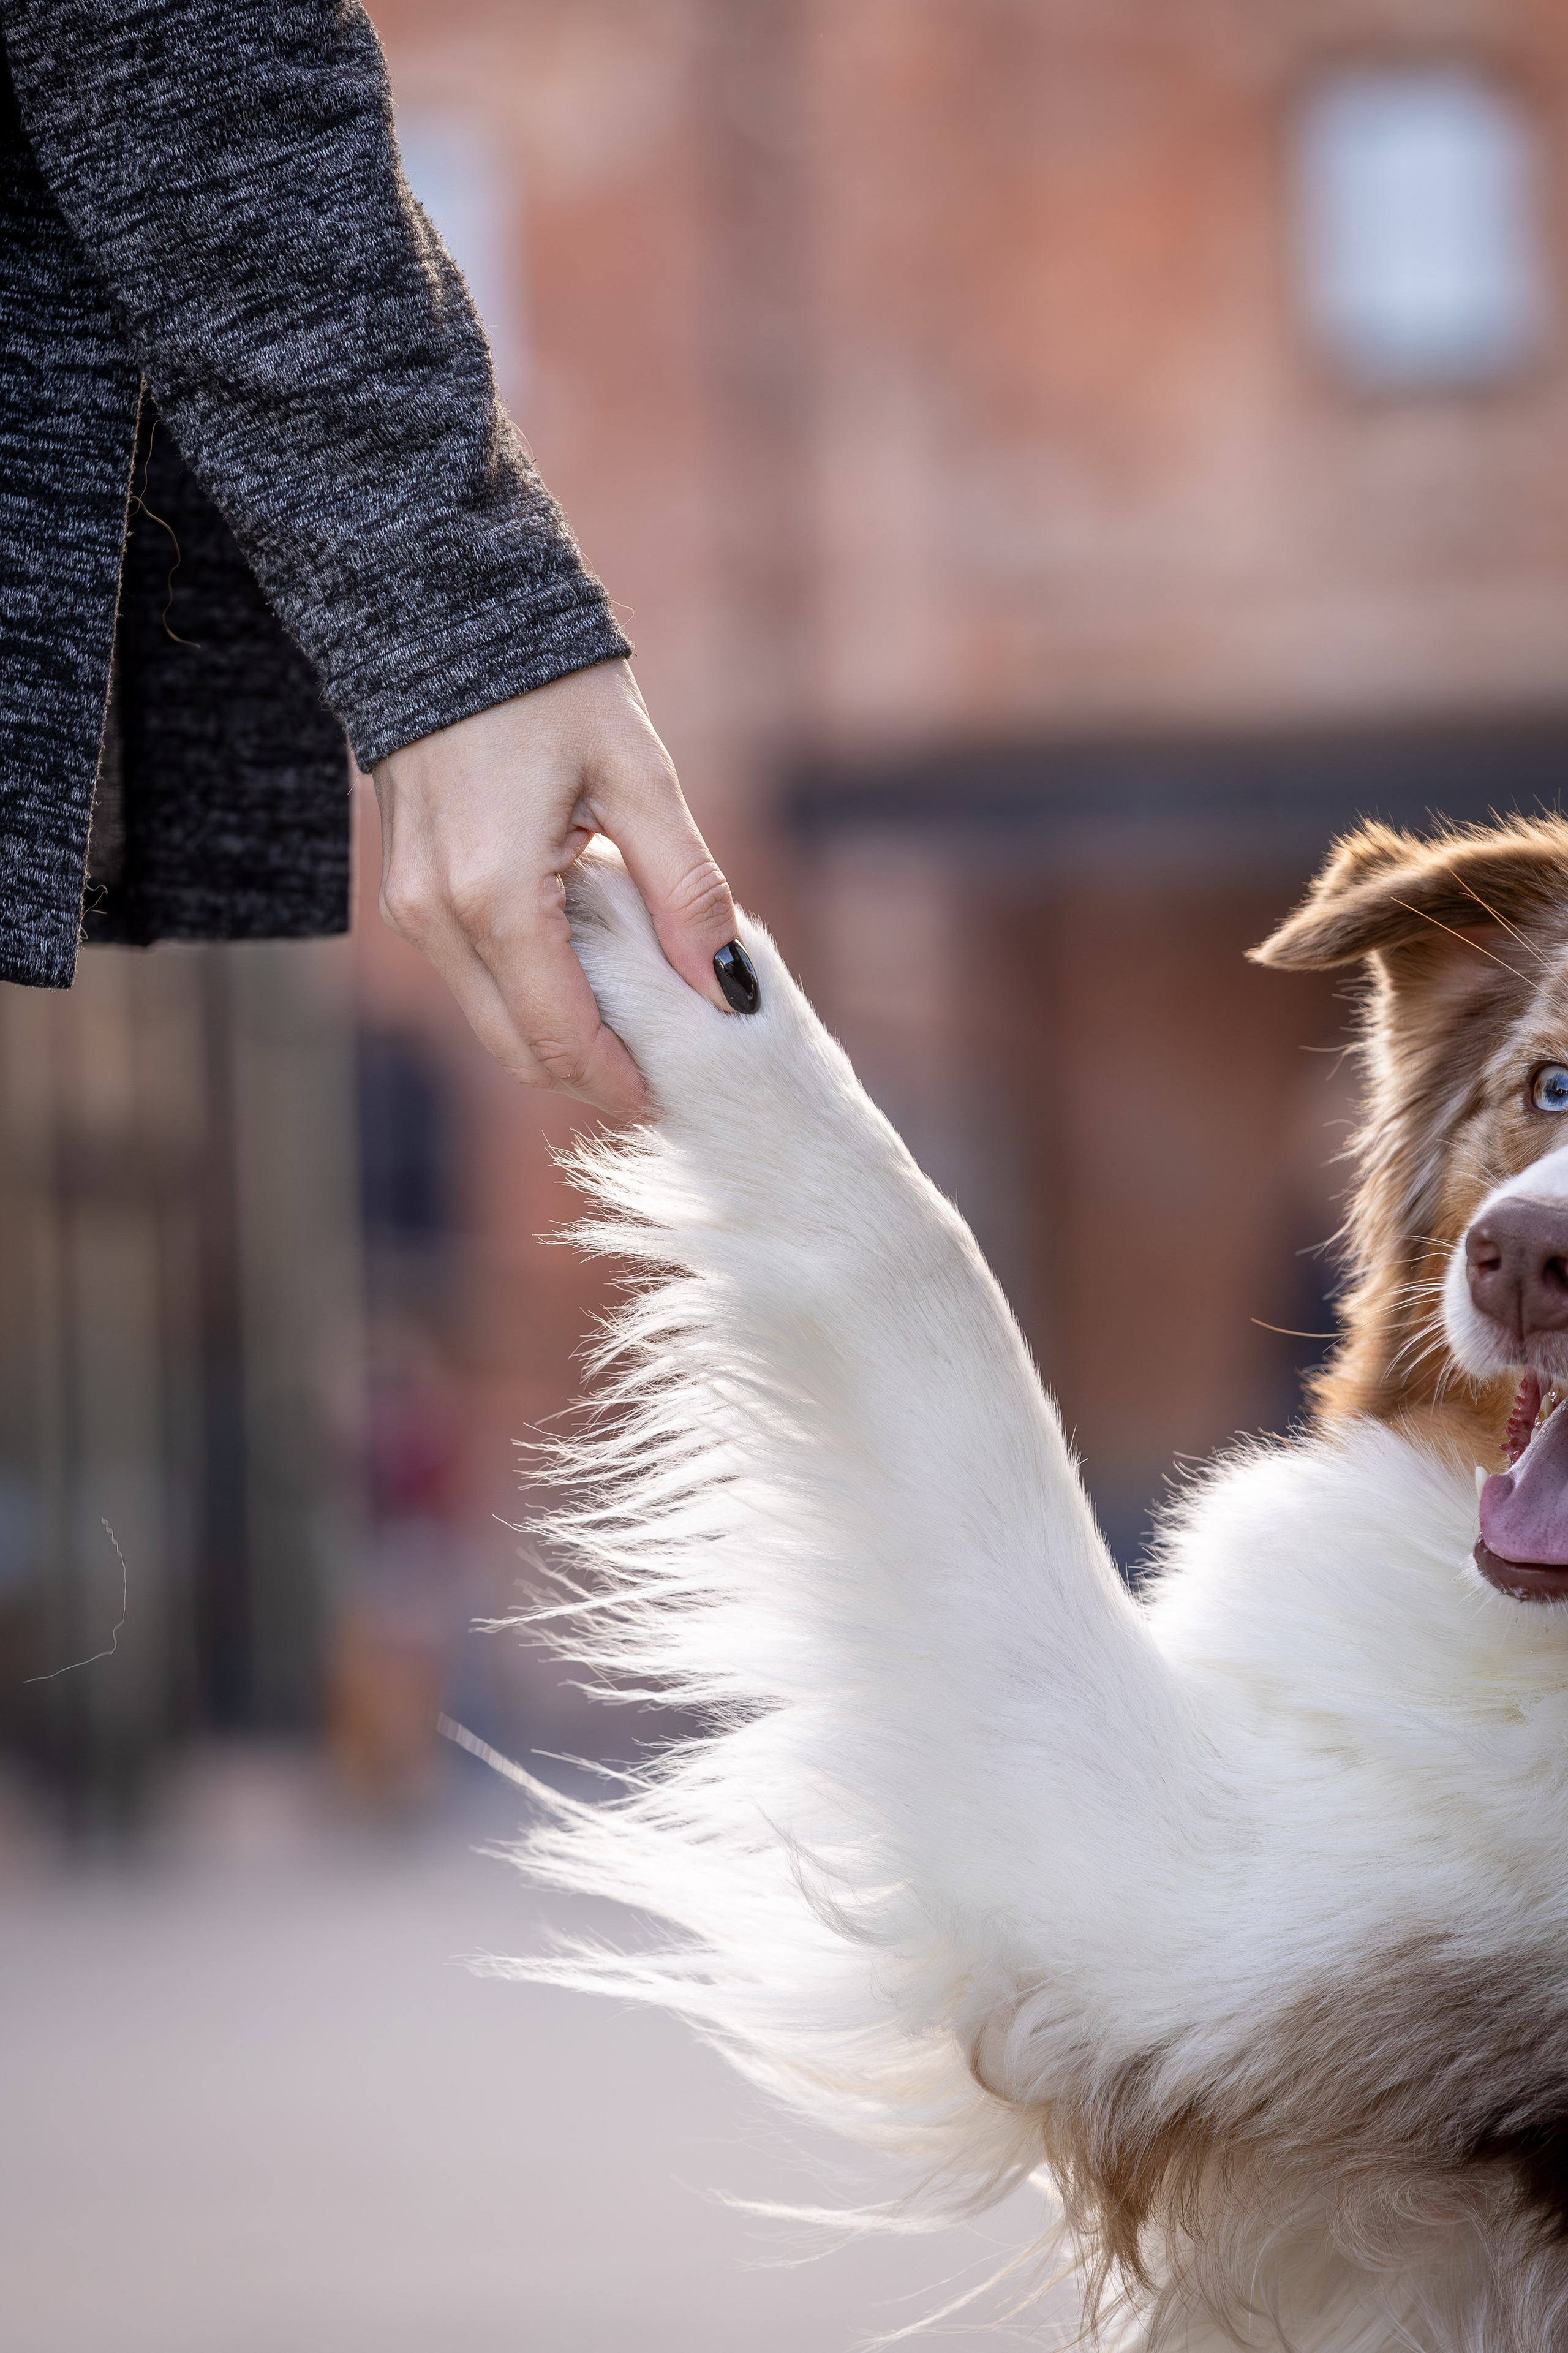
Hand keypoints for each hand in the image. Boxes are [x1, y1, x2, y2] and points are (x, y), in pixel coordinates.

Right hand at [371, 660, 736, 1119]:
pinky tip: (584, 967)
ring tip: (633, 1021)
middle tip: (659, 1072)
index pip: (558, 1036)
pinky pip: (470, 975)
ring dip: (555, 1035)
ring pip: (488, 1018)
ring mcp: (411, 908)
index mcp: (494, 897)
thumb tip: (731, 991)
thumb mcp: (638, 777)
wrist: (438, 609)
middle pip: (515, 1046)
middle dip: (586, 1073)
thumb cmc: (548, 683)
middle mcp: (436, 918)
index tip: (672, 1091)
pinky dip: (525, 992)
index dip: (617, 1079)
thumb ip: (685, 891)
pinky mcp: (407, 893)